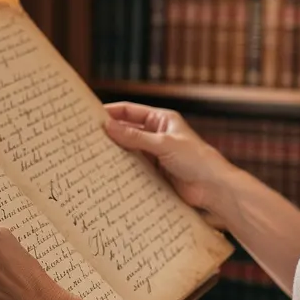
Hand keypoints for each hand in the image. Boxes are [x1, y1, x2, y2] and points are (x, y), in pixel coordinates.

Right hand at [103, 102, 235, 220]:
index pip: (131, 111)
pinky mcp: (155, 172)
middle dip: (110, 133)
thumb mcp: (163, 144)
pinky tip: (108, 171)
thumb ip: (135, 137)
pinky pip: (134, 167)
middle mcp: (157, 135)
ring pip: (129, 150)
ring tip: (92, 155)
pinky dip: (123, 169)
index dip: (111, 112)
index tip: (91, 116)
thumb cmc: (196, 159)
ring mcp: (156, 154)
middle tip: (87, 138)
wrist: (213, 188)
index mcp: (162, 120)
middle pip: (128, 130)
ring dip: (115, 152)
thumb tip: (108, 126)